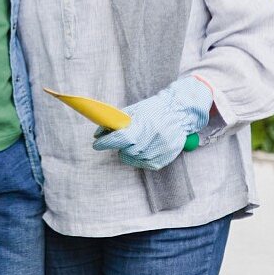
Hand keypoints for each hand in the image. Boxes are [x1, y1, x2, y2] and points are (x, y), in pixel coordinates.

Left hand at [92, 76, 212, 170]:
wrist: (177, 113)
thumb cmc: (152, 110)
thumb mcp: (133, 111)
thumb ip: (116, 123)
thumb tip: (98, 135)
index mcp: (144, 125)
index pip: (120, 139)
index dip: (105, 143)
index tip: (96, 144)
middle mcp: (154, 139)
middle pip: (126, 150)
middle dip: (118, 146)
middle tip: (118, 141)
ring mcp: (160, 150)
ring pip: (134, 159)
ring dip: (128, 153)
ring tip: (132, 143)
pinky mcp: (164, 159)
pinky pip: (145, 164)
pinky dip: (139, 159)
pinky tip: (140, 150)